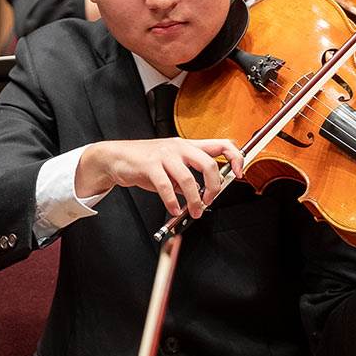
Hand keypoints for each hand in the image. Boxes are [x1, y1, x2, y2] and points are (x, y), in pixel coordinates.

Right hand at [77, 138, 244, 217]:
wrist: (116, 157)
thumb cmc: (146, 163)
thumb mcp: (172, 166)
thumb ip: (188, 178)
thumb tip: (204, 195)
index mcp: (189, 145)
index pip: (221, 144)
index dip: (235, 157)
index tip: (239, 173)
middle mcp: (179, 147)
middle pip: (209, 164)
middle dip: (214, 187)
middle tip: (210, 201)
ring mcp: (164, 154)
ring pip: (188, 178)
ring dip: (194, 200)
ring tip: (194, 211)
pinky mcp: (149, 165)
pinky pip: (166, 186)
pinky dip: (172, 202)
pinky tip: (174, 209)